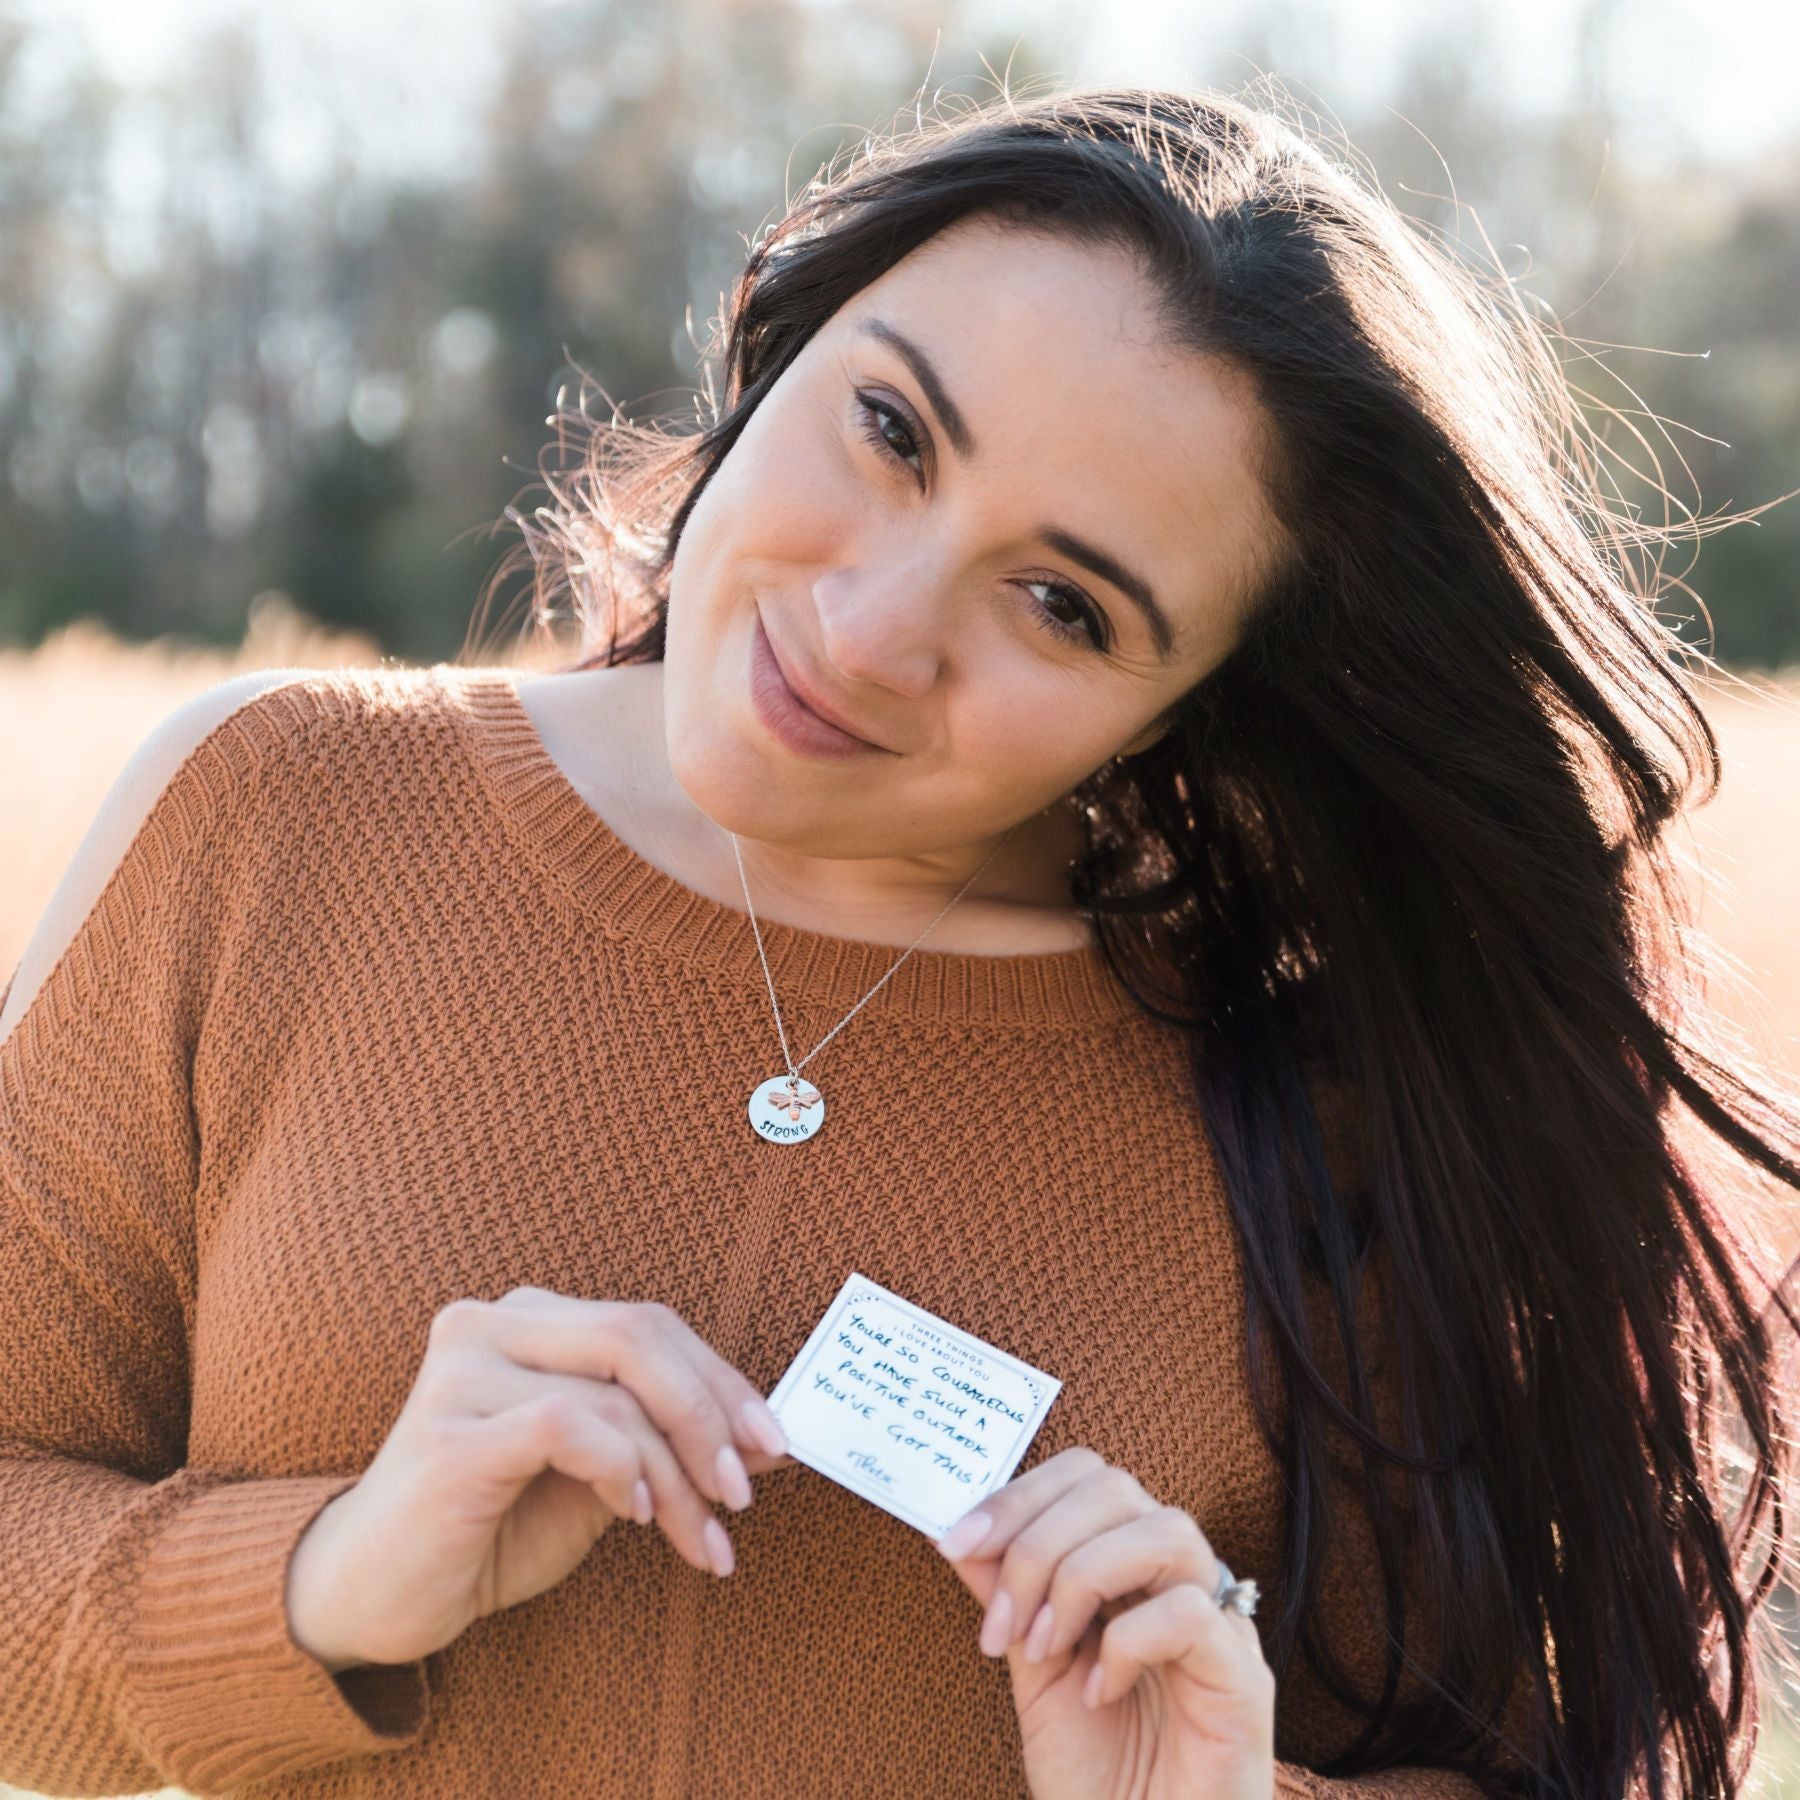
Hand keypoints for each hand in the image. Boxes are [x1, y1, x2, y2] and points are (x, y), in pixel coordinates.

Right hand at [286, 1287, 794, 1671]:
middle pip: (639, 1336)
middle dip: (711, 1415)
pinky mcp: (447, 1433)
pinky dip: (620, 1468)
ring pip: (615, 1395)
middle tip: (748, 1490)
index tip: (774, 1445)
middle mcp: (489, 1324)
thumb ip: (662, 1443)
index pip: (648, 1325)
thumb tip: (763, 1442)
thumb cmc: (489, 1530)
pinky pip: (568, 1426)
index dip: (721, 1380)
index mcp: (528, 1319)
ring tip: (704, 1541)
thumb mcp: (597, 1479)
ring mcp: (461, 1371)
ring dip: (678, 1476)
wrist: (372, 1598)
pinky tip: (633, 1517)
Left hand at [936, 1446, 1275, 1799]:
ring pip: (1166, 1531)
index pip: (1086, 1476)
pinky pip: (1191, 1612)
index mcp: (1131, 1570)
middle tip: (1000, 1622)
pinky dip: (1128, 1642)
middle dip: (1037, 1541)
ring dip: (1082, 1578)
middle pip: (1117, 1489)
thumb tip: (954, 1530)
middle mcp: (1179, 1582)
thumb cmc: (1098, 1780)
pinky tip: (1100, 1692)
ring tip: (1045, 1651)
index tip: (956, 1543)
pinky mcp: (1244, 1680)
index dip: (1019, 1494)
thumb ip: (1006, 1598)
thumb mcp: (1031, 1673)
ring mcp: (1220, 1627)